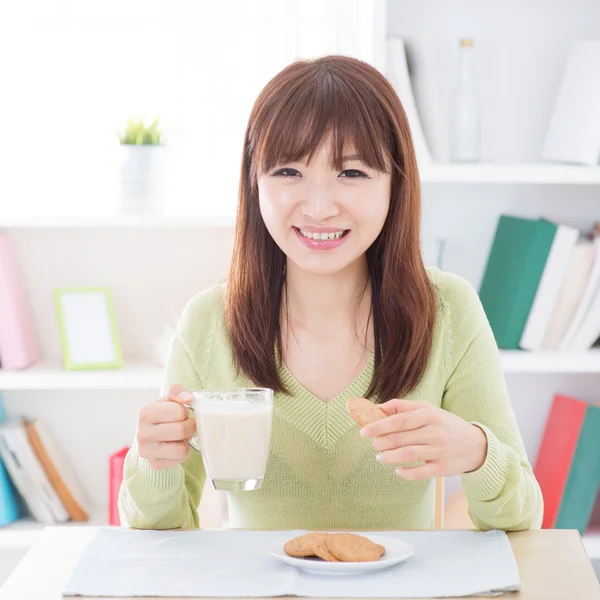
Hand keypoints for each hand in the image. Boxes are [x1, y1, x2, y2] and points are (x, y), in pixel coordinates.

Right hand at [136, 384, 196, 469]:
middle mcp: (143, 434)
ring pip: (181, 449)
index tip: (181, 413)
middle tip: (186, 425)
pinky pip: (179, 460)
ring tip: (180, 436)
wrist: (152, 435)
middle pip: (181, 430)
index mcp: (146, 413)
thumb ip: (177, 392)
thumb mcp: (168, 399)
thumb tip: (188, 398)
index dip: (185, 412)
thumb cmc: (163, 415)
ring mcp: (147, 451)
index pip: (179, 411)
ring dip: (185, 442)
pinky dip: (182, 453)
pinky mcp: (154, 464)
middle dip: (189, 427)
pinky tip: (175, 446)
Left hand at [360, 399, 487, 479]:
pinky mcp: (443, 468)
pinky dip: (406, 473)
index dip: (379, 426)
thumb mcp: (428, 409)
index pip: (399, 420)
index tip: (364, 431)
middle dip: (382, 442)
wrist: (476, 445)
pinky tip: (398, 470)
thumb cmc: (445, 424)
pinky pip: (420, 473)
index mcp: (429, 415)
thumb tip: (376, 408)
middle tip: (374, 445)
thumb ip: (402, 407)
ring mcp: (440, 450)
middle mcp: (435, 432)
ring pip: (408, 455)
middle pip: (401, 438)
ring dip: (390, 457)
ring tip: (380, 457)